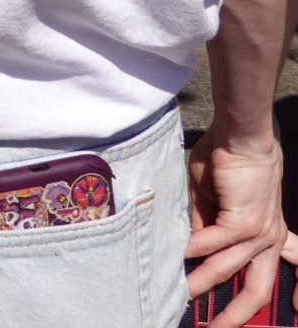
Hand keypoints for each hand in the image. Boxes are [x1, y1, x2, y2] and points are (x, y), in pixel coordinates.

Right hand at [186, 128, 290, 327]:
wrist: (242, 137)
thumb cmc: (227, 162)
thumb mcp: (213, 200)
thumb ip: (204, 224)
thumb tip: (189, 247)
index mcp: (269, 235)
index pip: (268, 274)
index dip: (264, 298)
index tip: (248, 318)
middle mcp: (271, 239)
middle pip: (258, 288)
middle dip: (237, 315)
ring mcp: (261, 233)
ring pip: (229, 269)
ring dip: (202, 284)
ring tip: (180, 296)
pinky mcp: (246, 223)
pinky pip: (213, 244)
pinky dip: (193, 252)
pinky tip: (176, 257)